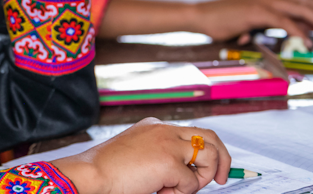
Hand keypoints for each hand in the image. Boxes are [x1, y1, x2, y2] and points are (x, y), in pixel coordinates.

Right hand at [52, 118, 230, 193]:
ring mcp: (167, 143)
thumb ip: (162, 156)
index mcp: (154, 126)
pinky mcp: (168, 161)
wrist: (91, 174)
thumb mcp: (139, 154)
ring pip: (209, 156)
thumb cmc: (108, 170)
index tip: (204, 171)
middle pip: (209, 137)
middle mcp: (163, 129)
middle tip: (219, 179)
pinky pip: (191, 182)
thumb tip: (189, 172)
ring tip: (177, 190)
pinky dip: (180, 193)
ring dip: (200, 178)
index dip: (204, 153)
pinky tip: (158, 192)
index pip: (192, 133)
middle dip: (222, 159)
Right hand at [194, 0, 312, 44]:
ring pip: (304, 9)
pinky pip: (286, 21)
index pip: (309, 0)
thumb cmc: (229, 18)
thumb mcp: (262, 19)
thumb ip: (284, 20)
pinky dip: (299, 32)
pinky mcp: (259, 10)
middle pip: (312, 3)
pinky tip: (307, 42)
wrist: (202, 15)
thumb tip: (309, 28)